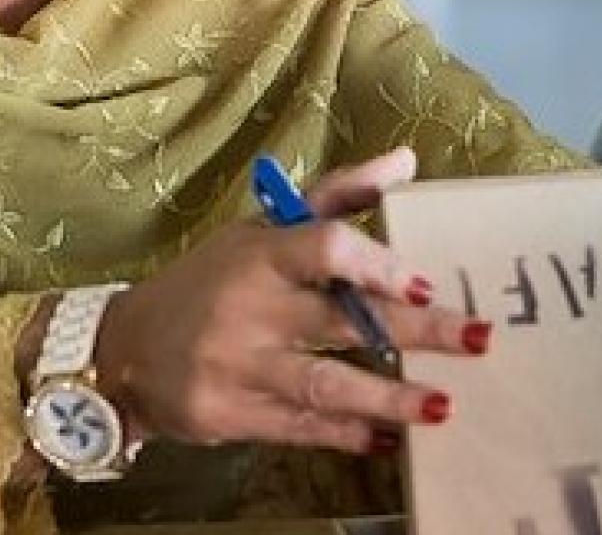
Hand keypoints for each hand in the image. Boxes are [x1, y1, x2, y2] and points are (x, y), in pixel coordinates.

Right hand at [92, 149, 491, 456]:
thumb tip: (408, 162)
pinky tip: (390, 439)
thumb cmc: (211, 282)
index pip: (324, 246)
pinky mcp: (230, 416)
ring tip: (443, 406)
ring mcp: (239, 366)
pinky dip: (348, 433)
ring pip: (325, 383)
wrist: (123, 351)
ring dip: (389, 397)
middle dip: (417, 331)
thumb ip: (337, 196)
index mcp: (262, 254)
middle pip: (343, 320)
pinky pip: (300, 427)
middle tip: (479, 338)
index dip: (379, 264)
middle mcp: (251, 308)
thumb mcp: (263, 230)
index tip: (429, 281)